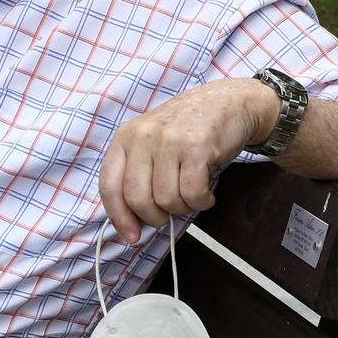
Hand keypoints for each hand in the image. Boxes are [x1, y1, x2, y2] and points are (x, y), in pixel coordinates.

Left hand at [98, 79, 274, 243]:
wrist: (228, 102)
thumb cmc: (187, 130)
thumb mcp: (151, 144)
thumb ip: (137, 176)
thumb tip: (130, 227)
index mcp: (125, 138)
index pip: (109, 186)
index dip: (119, 217)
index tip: (131, 236)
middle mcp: (143, 137)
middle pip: (138, 199)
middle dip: (157, 217)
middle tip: (171, 211)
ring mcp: (169, 140)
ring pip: (167, 200)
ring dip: (184, 208)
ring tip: (192, 195)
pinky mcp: (197, 146)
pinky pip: (192, 193)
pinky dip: (201, 202)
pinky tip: (206, 194)